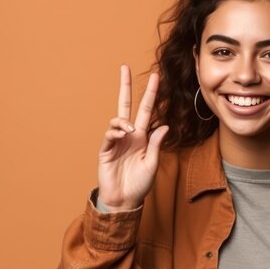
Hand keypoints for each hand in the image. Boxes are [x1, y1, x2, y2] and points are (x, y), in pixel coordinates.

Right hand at [97, 65, 167, 210]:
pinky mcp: (105, 150)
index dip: (150, 94)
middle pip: (126, 105)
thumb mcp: (152, 164)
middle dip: (124, 86)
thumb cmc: (140, 184)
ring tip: (129, 129)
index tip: (155, 77)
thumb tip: (164, 125)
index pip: (146, 110)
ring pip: (117, 119)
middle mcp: (129, 135)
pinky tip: (121, 135)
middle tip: (124, 67)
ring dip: (123, 120)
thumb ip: (156, 144)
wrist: (124, 201)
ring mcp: (116, 141)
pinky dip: (115, 131)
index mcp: (142, 137)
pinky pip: (109, 135)